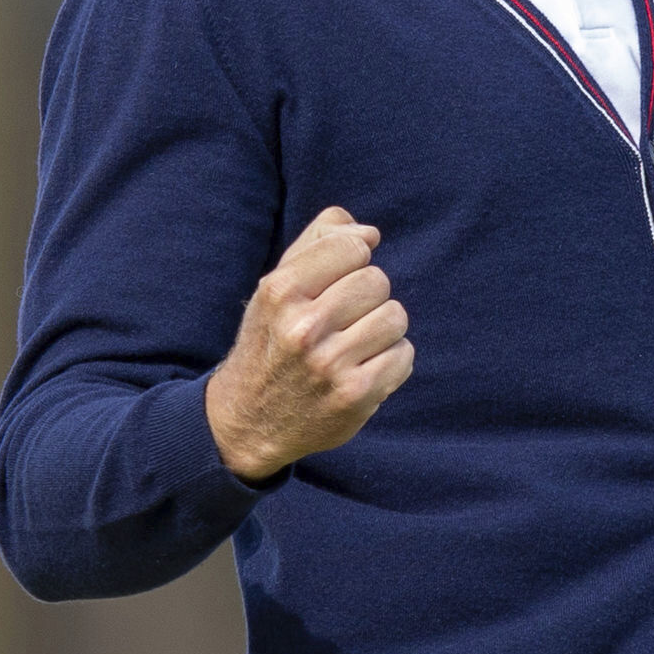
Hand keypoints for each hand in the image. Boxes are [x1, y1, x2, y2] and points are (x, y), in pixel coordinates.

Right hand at [205, 206, 415, 480]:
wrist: (248, 421)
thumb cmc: (271, 342)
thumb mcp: (276, 287)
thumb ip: (318, 243)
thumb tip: (370, 233)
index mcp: (280, 292)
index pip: (353, 247)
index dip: (352, 262)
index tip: (335, 284)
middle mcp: (303, 328)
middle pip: (377, 281)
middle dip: (367, 297)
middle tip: (342, 321)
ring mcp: (330, 364)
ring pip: (395, 317)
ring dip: (382, 330)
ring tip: (353, 345)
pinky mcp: (356, 395)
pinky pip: (404, 355)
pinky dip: (390, 361)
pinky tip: (362, 369)